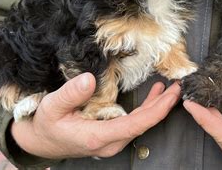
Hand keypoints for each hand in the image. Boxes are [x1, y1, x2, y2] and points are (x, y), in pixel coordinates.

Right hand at [11, 73, 180, 158]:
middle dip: (164, 106)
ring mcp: (113, 139)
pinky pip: (136, 121)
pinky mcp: (112, 133)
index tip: (171, 96)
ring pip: (142, 123)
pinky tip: (156, 94)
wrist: (41, 140)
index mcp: (98, 136)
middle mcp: (110, 141)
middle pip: (144, 124)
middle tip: (180, 86)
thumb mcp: (52, 106)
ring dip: (158, 105)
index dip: (156, 110)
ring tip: (172, 87)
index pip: (135, 125)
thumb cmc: (46, 124)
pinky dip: (148, 107)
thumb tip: (89, 79)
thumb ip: (70, 94)